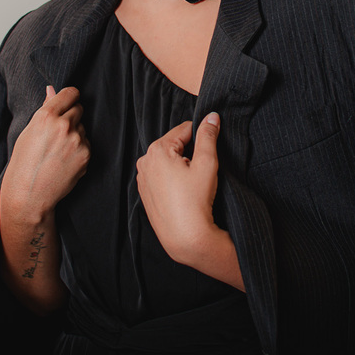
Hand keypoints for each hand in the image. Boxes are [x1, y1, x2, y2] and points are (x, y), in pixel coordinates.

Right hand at [1, 86, 89, 222]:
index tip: (68, 101)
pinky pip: (86, 143)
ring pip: (82, 127)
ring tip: (58, 150)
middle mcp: (63, 125)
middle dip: (71, 116)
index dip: (69, 97)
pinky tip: (64, 160)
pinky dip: (79, 149)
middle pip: (78, 108)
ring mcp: (77, 140)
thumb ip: (45, 109)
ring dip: (75, 134)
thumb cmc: (24, 163)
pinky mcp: (86, 154)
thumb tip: (52, 89)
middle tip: (58, 132)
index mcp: (46, 116)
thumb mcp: (28, 131)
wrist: (30, 194)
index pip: (70, 93)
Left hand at [137, 112, 223, 266]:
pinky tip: (184, 194)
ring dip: (182, 167)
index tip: (209, 152)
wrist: (185, 238)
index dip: (201, 138)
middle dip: (190, 153)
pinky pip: (162, 178)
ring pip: (168, 162)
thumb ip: (208, 136)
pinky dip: (173, 180)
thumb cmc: (195, 201)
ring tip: (193, 185)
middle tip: (201, 172)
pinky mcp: (146, 194)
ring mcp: (143, 179)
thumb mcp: (207, 163)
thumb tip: (211, 116)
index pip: (184, 130)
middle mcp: (144, 162)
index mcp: (157, 150)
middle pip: (175, 145)